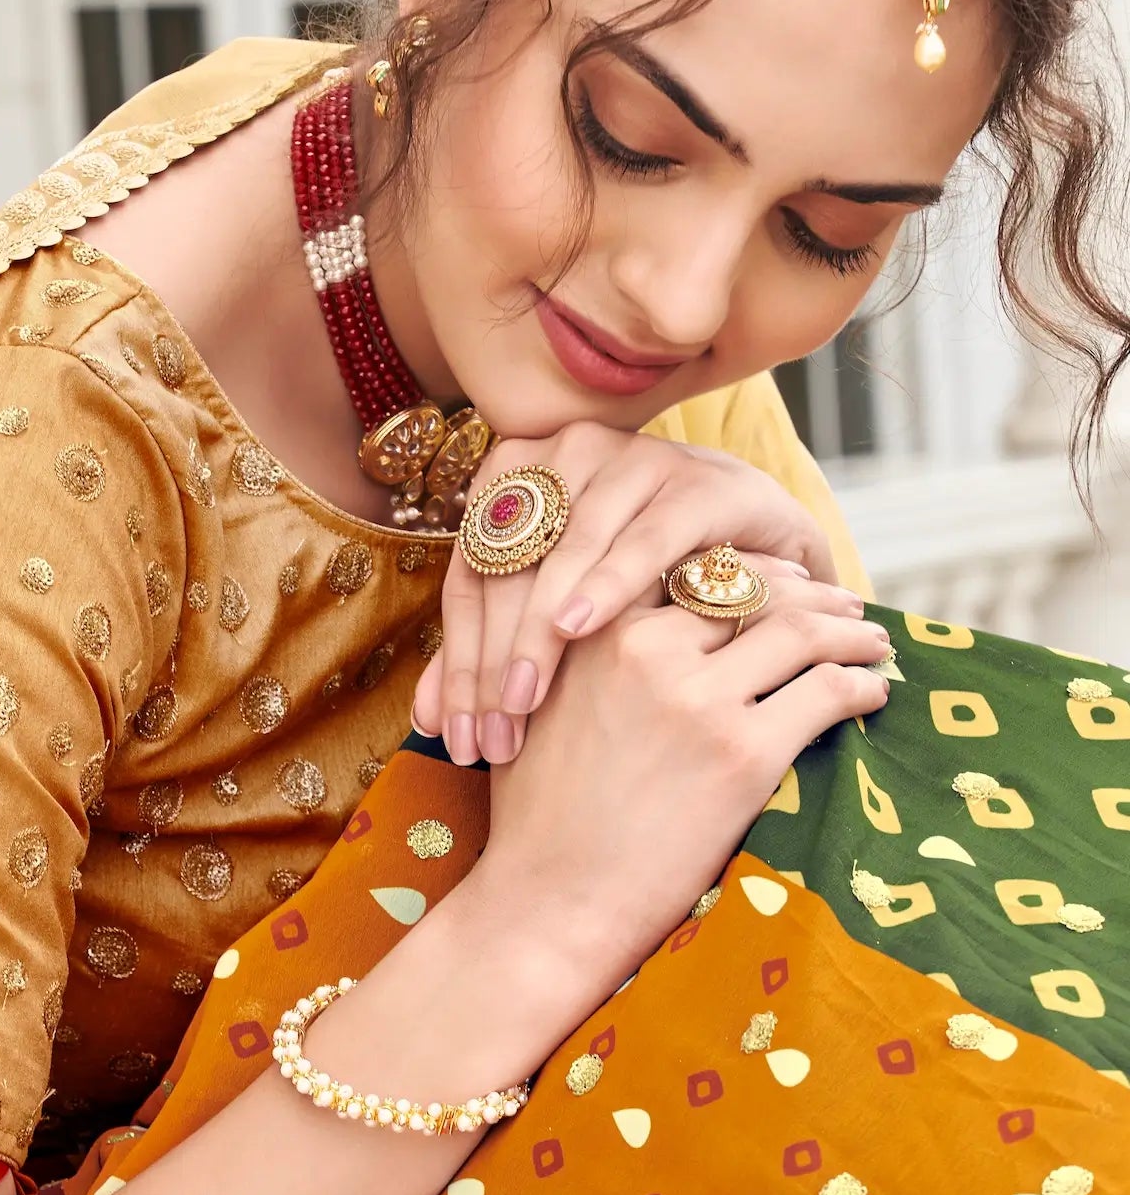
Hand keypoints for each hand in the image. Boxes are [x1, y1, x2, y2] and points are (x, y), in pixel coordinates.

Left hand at [413, 421, 845, 766]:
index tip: (461, 741)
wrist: (770, 552)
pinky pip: (642, 538)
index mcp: (518, 474)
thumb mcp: (566, 615)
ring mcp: (634, 460)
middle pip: (507, 568)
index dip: (459, 667)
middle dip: (494, 664)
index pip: (469, 580)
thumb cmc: (653, 586)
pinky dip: (608, 582)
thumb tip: (424, 722)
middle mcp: (569, 453)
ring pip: (563, 553)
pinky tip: (581, 628)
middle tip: (493, 738)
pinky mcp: (698, 482)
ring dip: (539, 633)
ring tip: (524, 703)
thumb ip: (496, 654)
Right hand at [464, 558, 889, 1002]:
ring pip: (802, 631)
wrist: (546, 904)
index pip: (694, 568)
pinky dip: (860, 685)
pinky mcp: (743, 755)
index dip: (750, 569)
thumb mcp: (538, 710)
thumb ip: (583, 658)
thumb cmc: (537, 822)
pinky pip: (826, 693)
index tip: (784, 579)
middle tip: (843, 602)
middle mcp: (648, 649)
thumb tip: (628, 637)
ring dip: (850, 631)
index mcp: (596, 630)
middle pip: (755, 591)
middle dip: (809, 593)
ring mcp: (699, 701)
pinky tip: (873, 693)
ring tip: (873, 640)